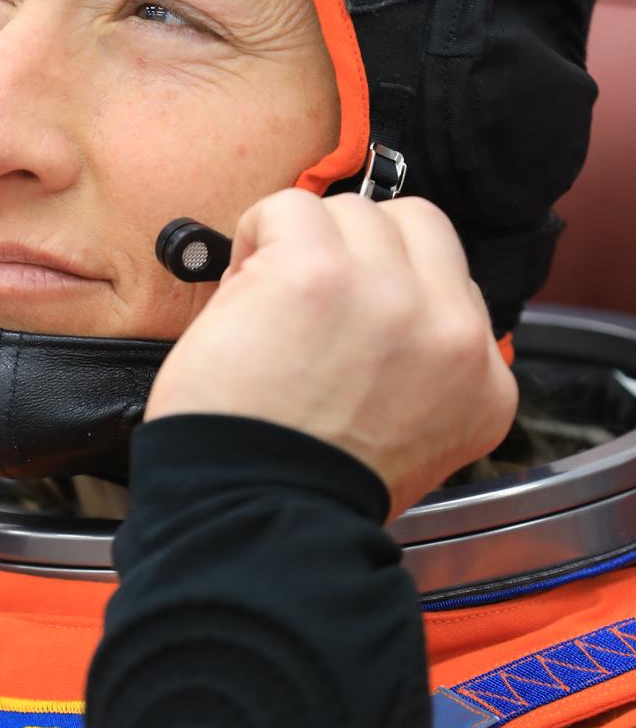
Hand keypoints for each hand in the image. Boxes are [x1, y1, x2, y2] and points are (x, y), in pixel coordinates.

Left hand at [144, 191, 517, 519]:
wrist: (259, 520)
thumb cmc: (304, 490)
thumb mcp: (411, 442)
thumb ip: (418, 372)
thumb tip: (372, 314)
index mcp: (483, 384)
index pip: (453, 286)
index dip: (386, 293)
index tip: (347, 326)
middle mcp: (452, 332)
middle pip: (416, 228)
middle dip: (357, 253)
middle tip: (308, 305)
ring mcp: (391, 294)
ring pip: (352, 212)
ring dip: (303, 246)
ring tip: (270, 306)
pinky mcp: (319, 269)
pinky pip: (288, 207)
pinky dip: (256, 236)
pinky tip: (243, 291)